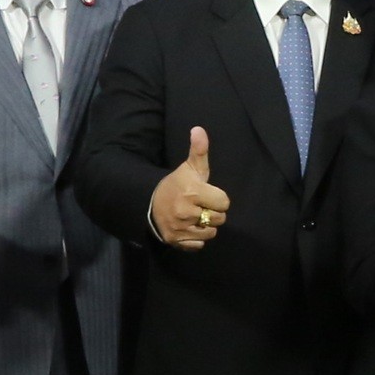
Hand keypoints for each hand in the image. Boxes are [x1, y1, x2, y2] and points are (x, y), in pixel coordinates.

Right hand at [150, 127, 229, 249]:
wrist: (150, 203)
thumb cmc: (176, 184)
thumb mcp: (189, 167)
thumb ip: (199, 150)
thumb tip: (199, 129)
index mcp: (193, 192)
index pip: (224, 202)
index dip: (218, 198)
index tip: (208, 195)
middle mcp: (187, 212)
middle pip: (220, 219)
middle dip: (214, 212)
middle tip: (202, 206)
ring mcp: (181, 228)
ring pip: (211, 233)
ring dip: (207, 226)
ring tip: (196, 216)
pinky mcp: (176, 241)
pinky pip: (199, 244)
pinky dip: (196, 238)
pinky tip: (189, 228)